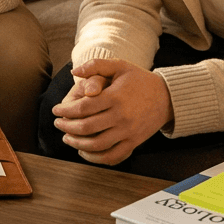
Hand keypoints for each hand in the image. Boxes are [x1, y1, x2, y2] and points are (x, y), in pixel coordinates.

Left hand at [51, 58, 172, 165]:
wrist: (167, 97)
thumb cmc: (139, 79)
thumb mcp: (119, 65)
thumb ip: (95, 65)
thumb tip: (74, 71)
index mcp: (115, 97)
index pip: (83, 108)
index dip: (65, 110)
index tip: (56, 110)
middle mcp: (121, 117)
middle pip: (86, 128)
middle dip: (67, 127)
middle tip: (58, 123)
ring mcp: (128, 132)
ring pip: (96, 145)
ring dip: (77, 144)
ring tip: (67, 137)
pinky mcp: (134, 143)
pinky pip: (112, 156)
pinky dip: (95, 158)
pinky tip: (84, 151)